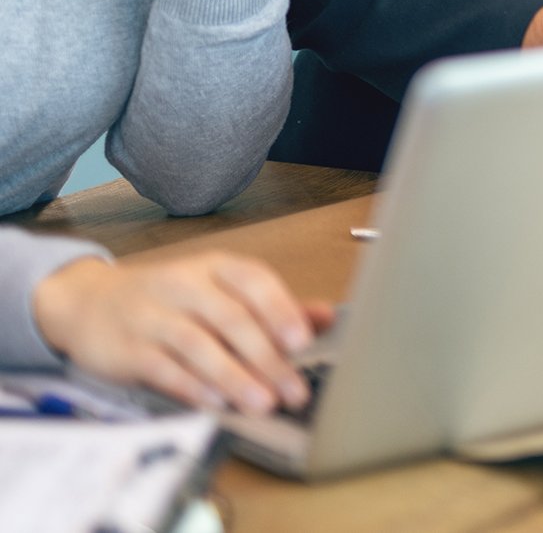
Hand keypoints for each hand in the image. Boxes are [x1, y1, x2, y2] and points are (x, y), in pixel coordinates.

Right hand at [30, 252, 333, 415]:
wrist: (88, 303)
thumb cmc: (169, 300)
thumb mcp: (218, 291)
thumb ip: (272, 306)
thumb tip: (326, 318)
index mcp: (214, 267)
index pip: (253, 281)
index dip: (279, 309)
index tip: (303, 341)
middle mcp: (183, 285)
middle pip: (231, 318)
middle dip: (266, 357)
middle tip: (293, 390)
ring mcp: (151, 316)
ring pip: (198, 345)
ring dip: (234, 376)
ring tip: (262, 404)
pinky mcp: (125, 349)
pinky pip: (162, 367)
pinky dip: (190, 385)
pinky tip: (215, 403)